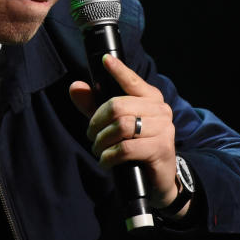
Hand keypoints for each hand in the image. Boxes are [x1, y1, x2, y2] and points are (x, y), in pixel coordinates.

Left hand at [69, 54, 180, 210]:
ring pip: (121, 127)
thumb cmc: (134, 146)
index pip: (132, 80)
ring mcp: (163, 129)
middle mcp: (160, 110)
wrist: (157, 180)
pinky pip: (126, 148)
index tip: (106, 60)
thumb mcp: (112, 125)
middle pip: (118, 106)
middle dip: (96, 123)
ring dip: (102, 141)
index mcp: (150, 98)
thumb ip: (93, 106)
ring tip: (99, 150)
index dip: (119, 70)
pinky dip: (109, 156)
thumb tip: (75, 86)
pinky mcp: (160, 149)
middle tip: (91, 136)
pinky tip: (106, 161)